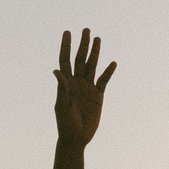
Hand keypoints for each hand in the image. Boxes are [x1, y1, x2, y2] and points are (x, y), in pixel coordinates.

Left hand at [54, 29, 114, 145]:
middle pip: (80, 59)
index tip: (67, 32)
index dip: (66, 46)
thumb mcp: (62, 105)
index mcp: (66, 83)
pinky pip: (103, 80)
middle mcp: (77, 82)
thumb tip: (56, 70)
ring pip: (92, 66)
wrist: (76, 138)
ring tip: (98, 38)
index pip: (65, 60)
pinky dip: (108, 72)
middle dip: (83, 44)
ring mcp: (88, 87)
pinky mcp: (98, 95)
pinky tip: (112, 63)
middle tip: (86, 29)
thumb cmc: (65, 123)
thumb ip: (62, 88)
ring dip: (95, 53)